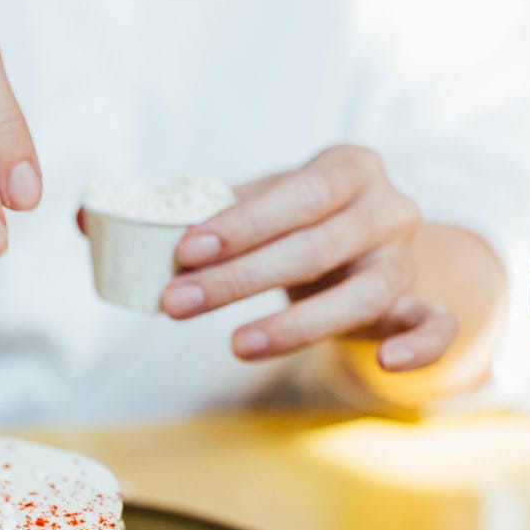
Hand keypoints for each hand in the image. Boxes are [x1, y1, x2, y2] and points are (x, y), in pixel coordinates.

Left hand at [162, 145, 454, 371]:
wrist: (360, 252)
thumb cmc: (294, 223)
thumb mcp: (256, 206)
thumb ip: (193, 212)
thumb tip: (94, 221)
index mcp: (349, 167)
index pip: (298, 194)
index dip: (243, 224)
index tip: (185, 250)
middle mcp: (389, 208)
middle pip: (316, 247)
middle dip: (240, 279)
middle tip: (176, 303)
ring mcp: (407, 260)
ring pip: (364, 294)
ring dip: (294, 324)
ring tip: (234, 346)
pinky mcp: (419, 306)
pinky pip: (436, 326)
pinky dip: (419, 346)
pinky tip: (387, 361)